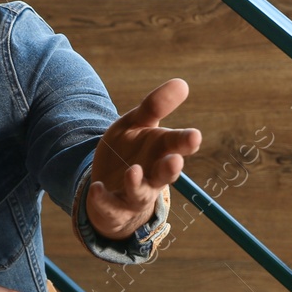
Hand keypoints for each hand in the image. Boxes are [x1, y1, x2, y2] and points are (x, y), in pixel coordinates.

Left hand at [88, 78, 201, 239]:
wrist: (109, 187)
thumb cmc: (130, 152)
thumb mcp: (137, 124)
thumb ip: (155, 106)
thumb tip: (182, 83)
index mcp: (161, 151)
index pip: (177, 146)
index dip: (186, 142)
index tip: (194, 136)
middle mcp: (153, 175)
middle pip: (165, 174)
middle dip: (170, 168)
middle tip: (176, 160)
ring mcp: (134, 194)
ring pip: (140, 193)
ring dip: (137, 183)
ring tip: (134, 171)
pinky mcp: (113, 208)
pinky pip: (109, 206)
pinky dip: (103, 199)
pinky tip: (96, 189)